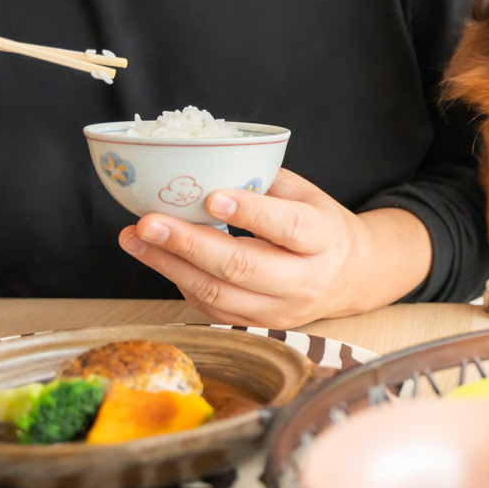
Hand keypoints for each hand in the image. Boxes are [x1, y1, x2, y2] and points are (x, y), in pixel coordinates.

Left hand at [118, 169, 431, 327]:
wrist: (353, 277)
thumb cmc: (322, 226)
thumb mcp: (307, 195)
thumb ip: (264, 182)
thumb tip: (208, 162)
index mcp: (323, 238)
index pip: (290, 227)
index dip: (251, 213)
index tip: (212, 198)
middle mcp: (305, 279)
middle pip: (243, 267)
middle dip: (189, 244)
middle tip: (148, 222)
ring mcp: (282, 309)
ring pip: (219, 294)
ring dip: (170, 267)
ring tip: (135, 240)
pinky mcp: (261, 325)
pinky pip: (213, 308)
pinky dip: (181, 281)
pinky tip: (158, 258)